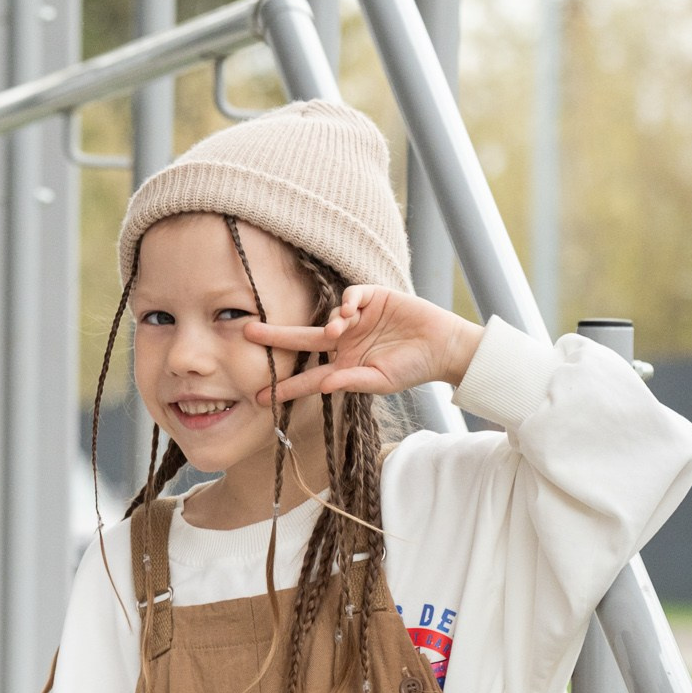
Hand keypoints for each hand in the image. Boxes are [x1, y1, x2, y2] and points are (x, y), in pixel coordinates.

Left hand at [242, 284, 483, 403]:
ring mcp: (357, 319)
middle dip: (275, 337)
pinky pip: (351, 295)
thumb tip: (324, 386)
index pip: (307, 376)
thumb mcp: (381, 381)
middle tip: (247, 332)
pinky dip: (348, 301)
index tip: (257, 397)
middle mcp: (344, 342)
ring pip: (329, 316)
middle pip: (302, 339)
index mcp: (343, 366)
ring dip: (330, 323)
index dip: (285, 386)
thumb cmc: (413, 369)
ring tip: (338, 330)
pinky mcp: (373, 298)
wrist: (444, 348)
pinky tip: (352, 310)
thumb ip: (352, 382)